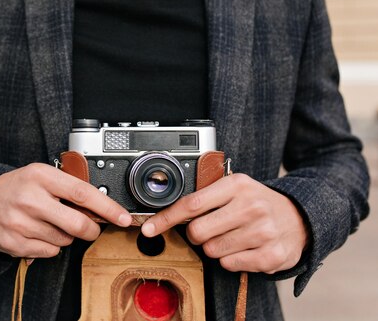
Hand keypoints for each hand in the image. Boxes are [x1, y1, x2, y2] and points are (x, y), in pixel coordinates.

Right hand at [0, 163, 131, 258]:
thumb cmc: (18, 187)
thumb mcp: (41, 175)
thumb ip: (68, 186)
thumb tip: (102, 206)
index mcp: (40, 176)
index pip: (82, 193)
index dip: (107, 207)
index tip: (123, 217)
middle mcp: (30, 199)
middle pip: (77, 223)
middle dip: (91, 230)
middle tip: (90, 227)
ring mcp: (21, 223)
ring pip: (64, 240)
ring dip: (67, 236)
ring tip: (52, 223)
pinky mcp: (14, 243)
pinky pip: (49, 252)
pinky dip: (51, 246)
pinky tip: (39, 233)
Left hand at [141, 173, 307, 273]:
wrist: (301, 217)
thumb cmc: (258, 202)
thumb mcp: (235, 188)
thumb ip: (206, 194)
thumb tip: (166, 209)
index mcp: (237, 185)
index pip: (191, 203)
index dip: (165, 218)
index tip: (148, 227)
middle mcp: (251, 206)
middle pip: (197, 232)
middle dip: (196, 235)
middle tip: (210, 229)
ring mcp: (263, 232)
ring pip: (212, 251)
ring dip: (215, 247)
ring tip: (233, 236)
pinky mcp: (271, 255)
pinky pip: (229, 265)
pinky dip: (231, 260)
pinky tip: (244, 248)